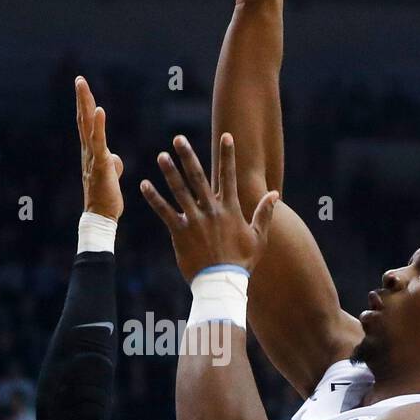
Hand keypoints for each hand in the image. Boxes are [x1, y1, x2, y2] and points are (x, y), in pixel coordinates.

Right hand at [75, 75, 123, 220]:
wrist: (101, 216)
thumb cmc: (106, 198)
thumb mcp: (111, 175)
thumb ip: (111, 163)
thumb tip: (113, 158)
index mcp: (91, 153)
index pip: (88, 125)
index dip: (86, 106)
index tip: (84, 88)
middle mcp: (88, 152)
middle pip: (84, 120)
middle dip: (82, 98)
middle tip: (79, 79)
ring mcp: (92, 156)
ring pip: (88, 125)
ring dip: (86, 104)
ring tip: (83, 85)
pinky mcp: (100, 163)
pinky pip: (99, 141)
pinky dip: (99, 124)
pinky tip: (100, 109)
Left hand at [141, 133, 277, 282]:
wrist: (222, 283)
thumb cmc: (241, 261)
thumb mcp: (258, 237)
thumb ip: (264, 213)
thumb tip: (274, 194)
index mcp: (230, 209)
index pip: (229, 176)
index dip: (228, 155)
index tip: (226, 136)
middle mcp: (211, 210)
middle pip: (198, 177)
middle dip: (188, 156)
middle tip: (178, 139)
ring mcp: (194, 220)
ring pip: (180, 191)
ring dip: (169, 172)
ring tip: (161, 156)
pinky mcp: (179, 232)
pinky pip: (164, 212)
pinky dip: (154, 198)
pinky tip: (145, 184)